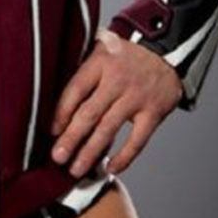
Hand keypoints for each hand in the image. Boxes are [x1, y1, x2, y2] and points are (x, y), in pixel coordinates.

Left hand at [50, 28, 182, 176]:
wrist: (165, 53)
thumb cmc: (126, 55)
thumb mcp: (102, 48)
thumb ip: (83, 68)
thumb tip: (55, 97)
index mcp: (100, 62)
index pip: (76, 89)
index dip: (61, 112)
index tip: (51, 131)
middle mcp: (117, 80)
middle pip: (89, 113)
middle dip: (71, 138)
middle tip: (57, 157)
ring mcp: (136, 97)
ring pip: (109, 129)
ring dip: (90, 152)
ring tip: (76, 169)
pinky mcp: (154, 112)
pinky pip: (137, 140)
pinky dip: (124, 157)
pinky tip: (110, 168)